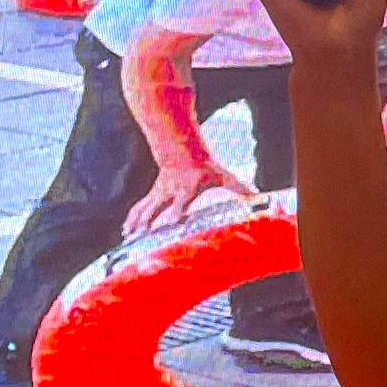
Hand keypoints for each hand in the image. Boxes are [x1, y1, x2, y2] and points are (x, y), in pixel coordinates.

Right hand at [123, 155, 243, 237]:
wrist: (180, 149)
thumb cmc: (204, 165)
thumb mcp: (222, 173)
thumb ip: (238, 186)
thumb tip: (259, 195)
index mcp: (186, 188)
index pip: (180, 201)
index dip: (176, 212)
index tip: (173, 222)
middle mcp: (170, 191)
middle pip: (157, 207)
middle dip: (149, 222)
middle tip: (142, 235)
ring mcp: (159, 192)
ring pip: (145, 208)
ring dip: (137, 223)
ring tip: (130, 237)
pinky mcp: (152, 193)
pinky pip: (140, 206)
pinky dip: (132, 218)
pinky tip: (127, 231)